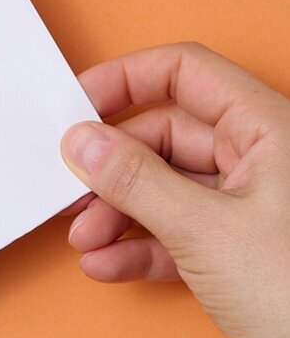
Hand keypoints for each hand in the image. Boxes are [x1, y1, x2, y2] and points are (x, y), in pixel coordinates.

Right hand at [61, 42, 289, 337]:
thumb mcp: (203, 230)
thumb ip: (135, 179)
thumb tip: (81, 141)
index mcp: (268, 130)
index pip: (186, 73)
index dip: (126, 81)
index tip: (76, 107)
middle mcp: (261, 159)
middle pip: (164, 137)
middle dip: (111, 168)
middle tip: (70, 191)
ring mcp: (250, 205)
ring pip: (164, 187)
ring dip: (116, 212)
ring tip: (84, 239)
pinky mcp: (238, 248)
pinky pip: (175, 231)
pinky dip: (137, 246)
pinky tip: (106, 264)